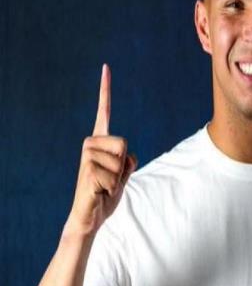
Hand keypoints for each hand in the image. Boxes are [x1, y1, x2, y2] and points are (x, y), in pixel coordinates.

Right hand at [65, 64, 136, 236]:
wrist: (90, 217)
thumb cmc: (105, 195)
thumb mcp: (123, 177)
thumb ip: (128, 163)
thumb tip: (130, 156)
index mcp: (101, 142)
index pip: (105, 112)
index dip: (105, 91)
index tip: (105, 68)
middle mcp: (90, 144)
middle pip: (124, 143)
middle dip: (124, 165)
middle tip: (111, 179)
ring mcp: (86, 157)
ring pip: (121, 159)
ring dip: (119, 178)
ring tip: (105, 186)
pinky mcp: (86, 171)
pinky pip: (114, 175)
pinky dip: (113, 187)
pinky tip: (100, 192)